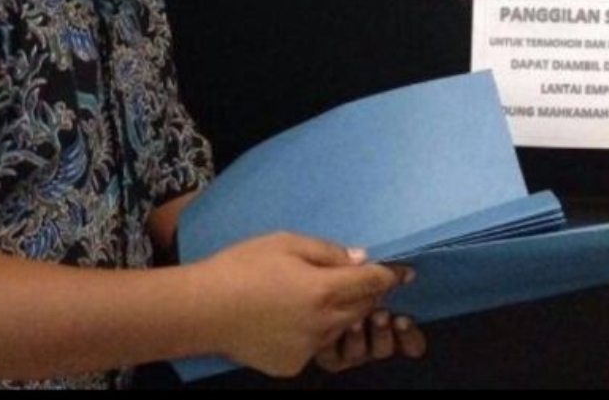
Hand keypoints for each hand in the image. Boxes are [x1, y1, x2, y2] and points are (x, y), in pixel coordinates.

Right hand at [197, 232, 405, 377]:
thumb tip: (359, 259)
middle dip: (365, 294)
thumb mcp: (286, 243)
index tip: (406, 271)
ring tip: (316, 294)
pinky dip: (313, 330)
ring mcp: (308, 348)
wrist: (203, 309)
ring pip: (339, 328)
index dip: (390, 274)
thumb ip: (327, 252)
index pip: (370, 283)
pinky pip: (315, 344)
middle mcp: (323, 325)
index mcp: (324, 291)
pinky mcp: (292, 365)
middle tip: (359, 279)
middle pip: (361, 309)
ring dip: (340, 312)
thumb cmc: (243, 266)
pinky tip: (290, 315)